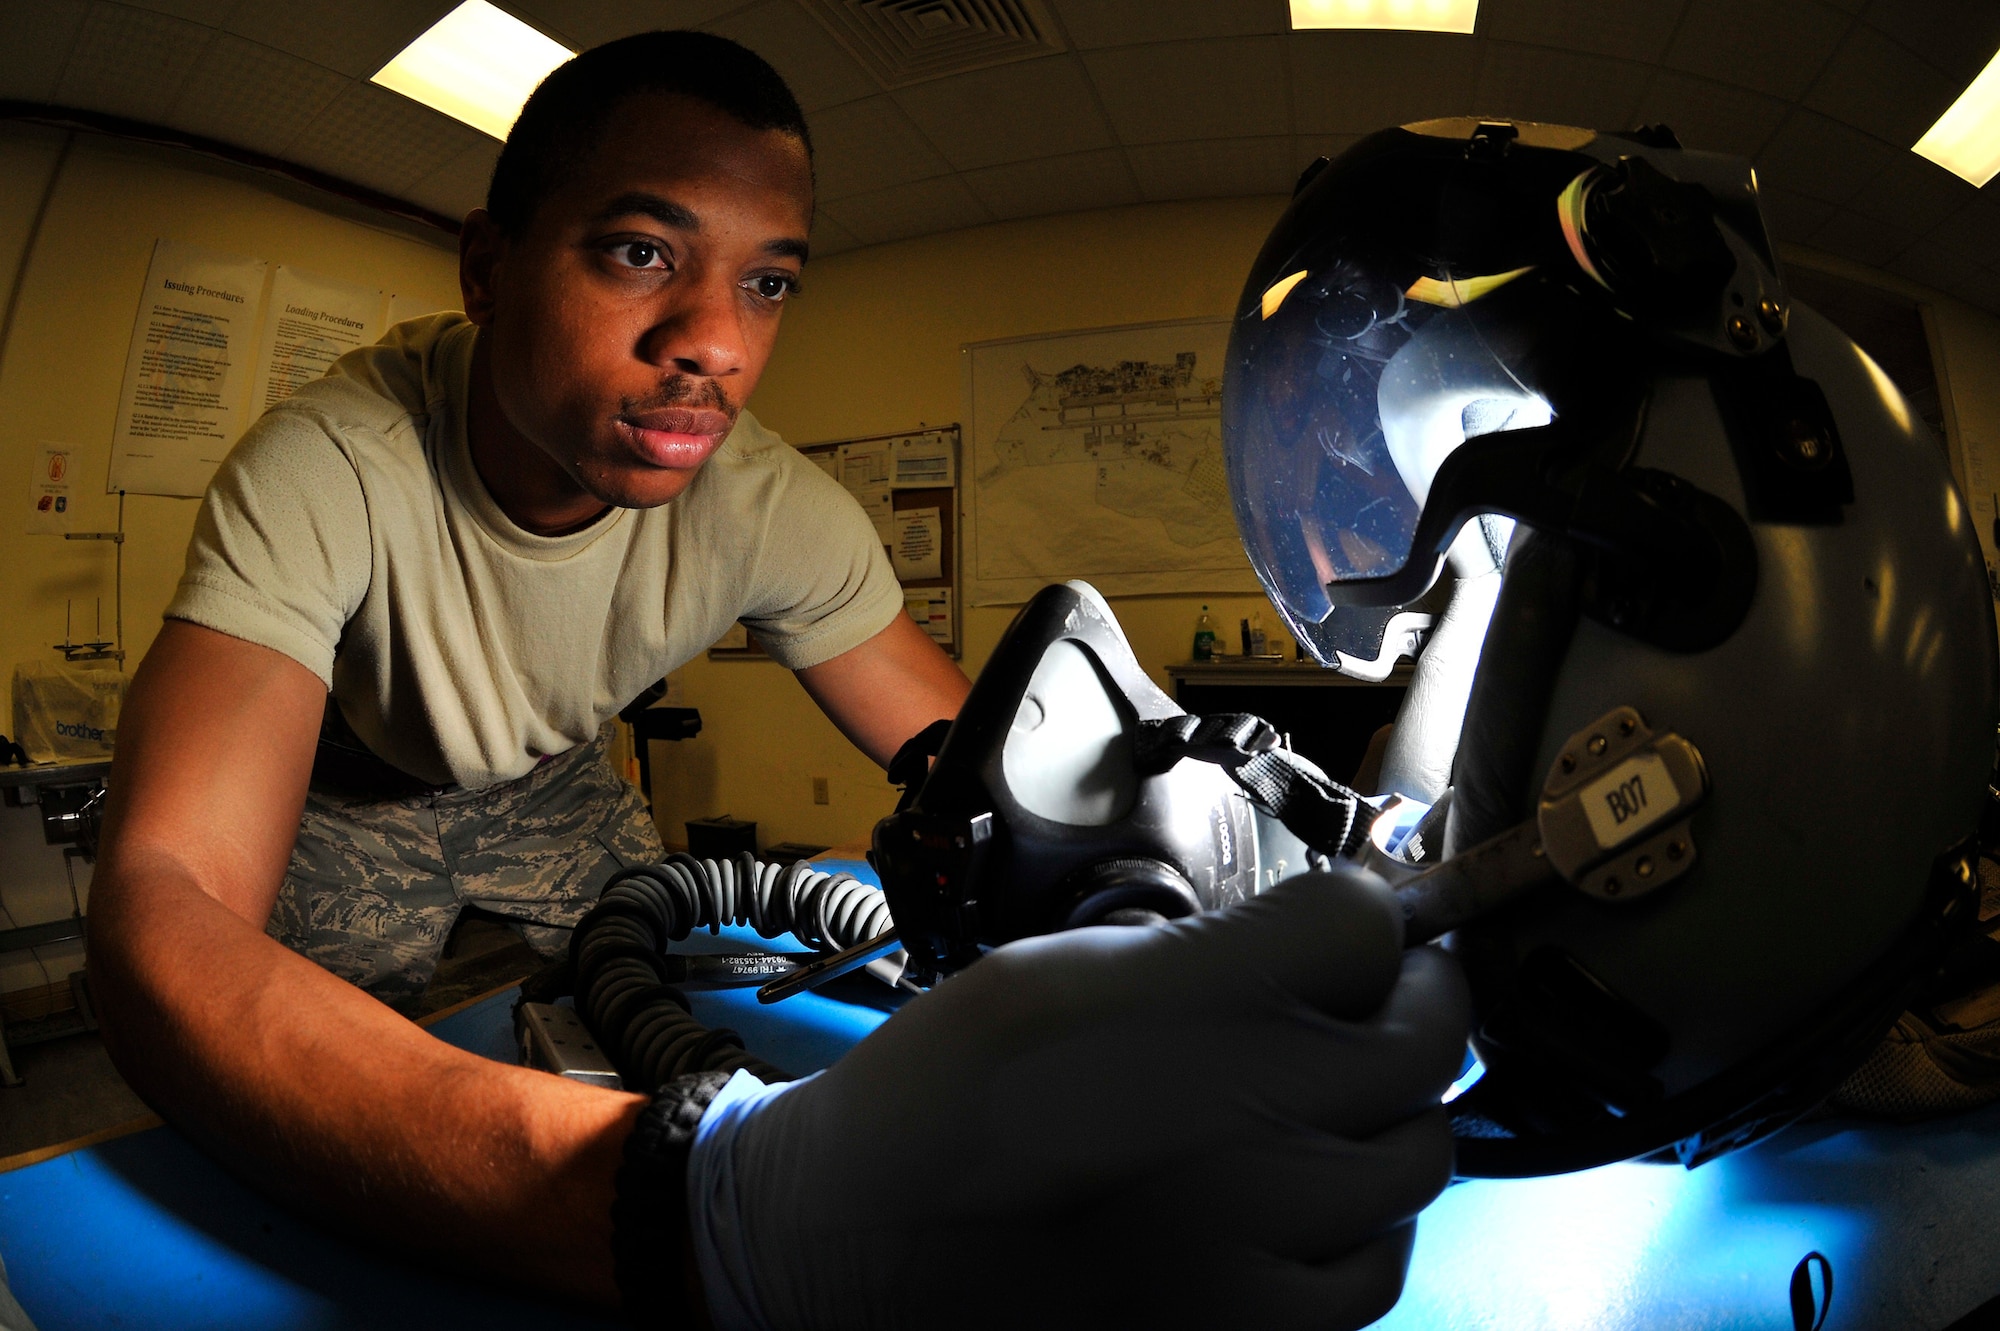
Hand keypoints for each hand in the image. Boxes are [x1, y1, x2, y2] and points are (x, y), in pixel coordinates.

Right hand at [688, 865, 1470, 1329]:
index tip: (1361, 930)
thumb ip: (1198, 952)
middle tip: (1380, 1001)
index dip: (1374, 916)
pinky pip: (1369, 1274)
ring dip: (1388, 1122)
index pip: (1369, 922)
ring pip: (1417, 1158)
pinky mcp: (1253, 1330)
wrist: (853, 1244)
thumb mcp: (1055, 968)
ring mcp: (1262, 1239)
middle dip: (1413, 1003)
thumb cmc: (939, 1101)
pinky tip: (1295, 1210)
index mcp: (1188, 1006)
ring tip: (1325, 1111)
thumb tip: (1309, 945)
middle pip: (1425, 1038)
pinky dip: (1352, 1234)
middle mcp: (1246, 1118)